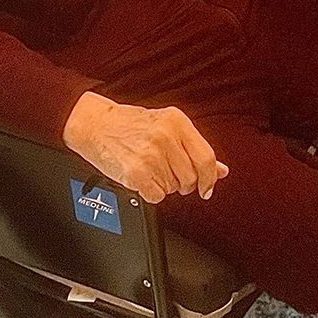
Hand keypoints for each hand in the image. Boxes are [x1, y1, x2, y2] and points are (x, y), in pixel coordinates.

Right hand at [62, 93, 227, 202]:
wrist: (95, 124)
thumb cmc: (129, 124)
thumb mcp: (166, 125)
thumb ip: (194, 147)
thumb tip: (221, 170)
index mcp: (177, 121)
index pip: (206, 157)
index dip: (210, 178)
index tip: (207, 187)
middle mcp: (166, 136)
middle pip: (191, 177)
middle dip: (183, 183)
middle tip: (168, 173)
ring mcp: (151, 155)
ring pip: (173, 188)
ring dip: (165, 186)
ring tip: (151, 169)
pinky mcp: (137, 173)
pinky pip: (156, 197)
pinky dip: (150, 193)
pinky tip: (142, 177)